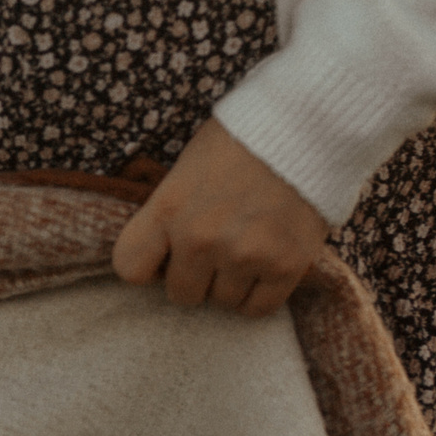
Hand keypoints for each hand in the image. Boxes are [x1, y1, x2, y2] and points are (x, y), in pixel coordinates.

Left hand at [111, 118, 327, 318]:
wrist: (305, 126)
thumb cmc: (241, 139)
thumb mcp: (186, 167)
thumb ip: (170, 211)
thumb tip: (163, 253)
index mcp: (168, 209)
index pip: (130, 268)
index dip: (147, 267)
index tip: (163, 258)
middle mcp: (201, 239)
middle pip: (181, 294)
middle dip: (194, 276)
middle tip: (214, 251)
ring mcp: (244, 255)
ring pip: (221, 302)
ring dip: (228, 284)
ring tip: (244, 250)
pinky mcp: (285, 266)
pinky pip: (257, 309)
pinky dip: (257, 295)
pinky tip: (262, 268)